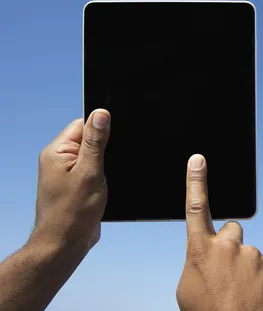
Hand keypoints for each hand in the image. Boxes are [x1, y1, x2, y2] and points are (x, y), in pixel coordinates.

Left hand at [30, 109, 109, 258]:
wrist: (64, 245)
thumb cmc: (73, 213)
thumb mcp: (90, 172)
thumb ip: (96, 142)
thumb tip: (101, 114)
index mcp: (57, 152)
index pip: (83, 125)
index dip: (101, 131)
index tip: (110, 145)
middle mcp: (58, 160)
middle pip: (89, 140)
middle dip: (104, 151)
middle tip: (104, 169)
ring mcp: (66, 173)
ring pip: (93, 157)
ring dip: (103, 166)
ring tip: (100, 182)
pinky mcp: (75, 185)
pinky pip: (92, 171)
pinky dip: (101, 177)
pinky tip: (101, 189)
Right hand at [176, 155, 262, 310]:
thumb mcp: (188, 288)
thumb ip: (199, 261)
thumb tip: (210, 254)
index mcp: (200, 250)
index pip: (196, 208)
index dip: (196, 181)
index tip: (198, 159)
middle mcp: (228, 247)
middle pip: (232, 231)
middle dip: (230, 245)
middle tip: (229, 273)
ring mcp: (253, 255)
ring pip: (249, 254)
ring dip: (247, 269)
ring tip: (241, 294)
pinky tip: (256, 297)